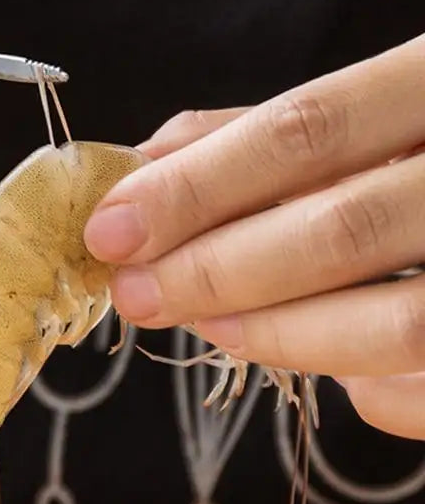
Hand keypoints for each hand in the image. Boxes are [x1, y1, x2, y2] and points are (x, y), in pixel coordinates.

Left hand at [84, 34, 424, 439]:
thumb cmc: (420, 146)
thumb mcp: (356, 113)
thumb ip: (249, 136)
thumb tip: (139, 167)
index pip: (304, 131)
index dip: (195, 188)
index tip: (110, 230)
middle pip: (342, 228)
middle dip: (215, 271)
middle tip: (135, 293)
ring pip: (396, 324)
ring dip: (277, 333)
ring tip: (207, 325)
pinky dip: (366, 389)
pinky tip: (328, 362)